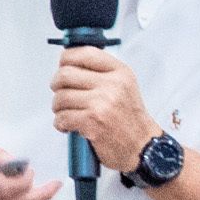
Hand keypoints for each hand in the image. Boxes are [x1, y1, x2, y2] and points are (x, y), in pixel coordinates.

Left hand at [52, 48, 161, 175]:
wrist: (142, 147)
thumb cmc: (128, 118)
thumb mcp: (123, 86)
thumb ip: (100, 72)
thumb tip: (67, 63)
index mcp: (120, 72)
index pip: (85, 53)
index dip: (67, 59)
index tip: (63, 67)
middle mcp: (112, 85)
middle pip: (65, 74)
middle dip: (57, 85)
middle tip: (62, 94)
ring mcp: (102, 103)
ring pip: (60, 97)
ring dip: (58, 107)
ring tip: (68, 113)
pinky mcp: (92, 122)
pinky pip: (61, 117)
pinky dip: (60, 123)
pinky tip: (69, 125)